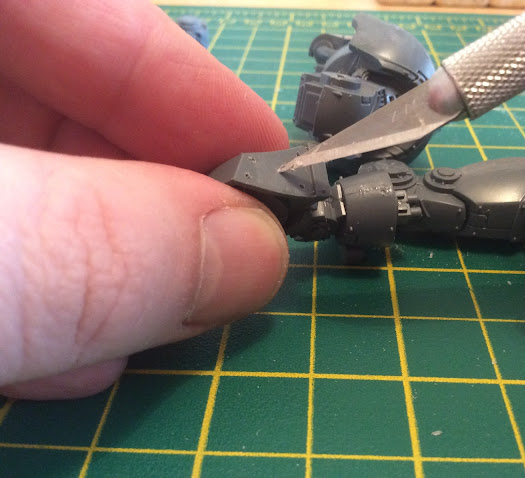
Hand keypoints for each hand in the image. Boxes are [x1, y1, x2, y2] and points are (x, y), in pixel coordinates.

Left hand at [0, 0, 288, 398]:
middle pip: (60, 99)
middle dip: (148, 190)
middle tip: (215, 268)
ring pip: (35, 185)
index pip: (81, 10)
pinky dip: (42, 297)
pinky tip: (63, 351)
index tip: (270, 170)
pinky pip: (3, 248)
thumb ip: (87, 248)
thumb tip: (252, 252)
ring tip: (142, 330)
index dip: (186, 83)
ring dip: (104, 264)